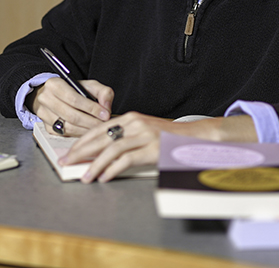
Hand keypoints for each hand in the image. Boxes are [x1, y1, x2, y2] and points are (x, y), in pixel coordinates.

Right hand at [26, 77, 113, 136]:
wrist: (55, 95)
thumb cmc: (74, 90)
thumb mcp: (89, 85)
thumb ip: (102, 92)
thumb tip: (106, 107)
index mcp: (54, 84)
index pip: (74, 99)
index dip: (91, 108)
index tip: (105, 114)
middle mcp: (46, 99)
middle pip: (71, 115)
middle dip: (91, 121)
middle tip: (104, 124)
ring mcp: (44, 115)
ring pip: (68, 127)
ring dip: (86, 129)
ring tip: (98, 128)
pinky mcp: (47, 127)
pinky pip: (65, 134)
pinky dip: (79, 134)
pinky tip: (88, 132)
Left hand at [59, 111, 257, 182]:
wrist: (193, 136)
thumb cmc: (166, 137)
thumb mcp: (143, 131)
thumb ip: (124, 138)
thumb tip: (99, 153)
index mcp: (131, 117)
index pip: (99, 128)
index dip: (82, 141)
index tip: (70, 151)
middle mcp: (135, 123)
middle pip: (101, 137)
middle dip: (81, 151)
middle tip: (67, 162)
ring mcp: (144, 135)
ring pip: (112, 149)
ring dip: (95, 164)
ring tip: (85, 176)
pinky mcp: (152, 148)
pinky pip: (127, 160)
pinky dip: (113, 169)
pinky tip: (105, 177)